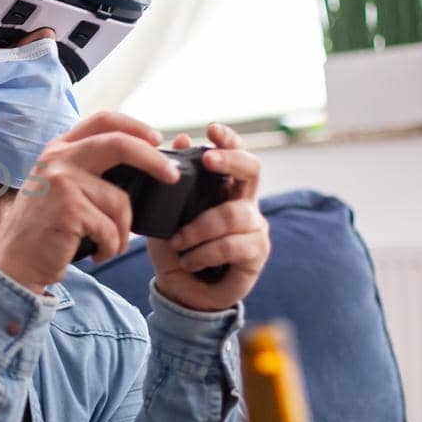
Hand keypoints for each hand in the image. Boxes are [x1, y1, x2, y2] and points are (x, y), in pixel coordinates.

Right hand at [0, 113, 181, 293]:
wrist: (15, 262)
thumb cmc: (44, 229)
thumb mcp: (60, 187)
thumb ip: (88, 170)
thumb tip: (141, 165)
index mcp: (58, 149)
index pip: (102, 120)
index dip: (135, 126)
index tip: (157, 140)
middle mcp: (57, 159)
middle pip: (119, 144)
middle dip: (153, 160)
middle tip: (172, 177)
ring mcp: (61, 182)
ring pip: (120, 200)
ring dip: (122, 231)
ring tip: (109, 245)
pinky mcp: (68, 208)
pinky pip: (110, 227)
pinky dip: (111, 246)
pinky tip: (97, 254)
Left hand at [146, 123, 268, 311]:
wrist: (182, 293)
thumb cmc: (176, 251)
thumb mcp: (165, 216)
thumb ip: (171, 184)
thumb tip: (180, 139)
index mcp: (224, 191)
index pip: (235, 156)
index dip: (229, 140)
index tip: (211, 129)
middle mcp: (244, 204)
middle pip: (252, 169)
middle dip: (230, 160)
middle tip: (207, 159)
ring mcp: (254, 228)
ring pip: (232, 215)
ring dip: (199, 228)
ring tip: (178, 243)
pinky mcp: (256, 254)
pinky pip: (232, 245)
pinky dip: (205, 252)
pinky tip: (189, 260)